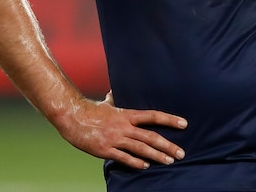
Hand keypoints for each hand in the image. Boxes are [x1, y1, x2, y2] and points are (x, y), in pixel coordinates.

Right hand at [53, 91, 187, 169]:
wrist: (71, 117)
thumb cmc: (89, 110)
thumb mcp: (105, 103)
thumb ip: (113, 99)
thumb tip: (115, 90)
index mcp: (126, 114)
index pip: (152, 116)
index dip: (169, 119)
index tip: (184, 124)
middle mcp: (123, 127)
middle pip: (150, 136)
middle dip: (168, 145)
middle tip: (181, 153)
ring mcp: (115, 139)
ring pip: (141, 148)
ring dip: (156, 156)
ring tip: (169, 162)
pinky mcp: (106, 150)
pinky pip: (124, 157)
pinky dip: (136, 162)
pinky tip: (145, 166)